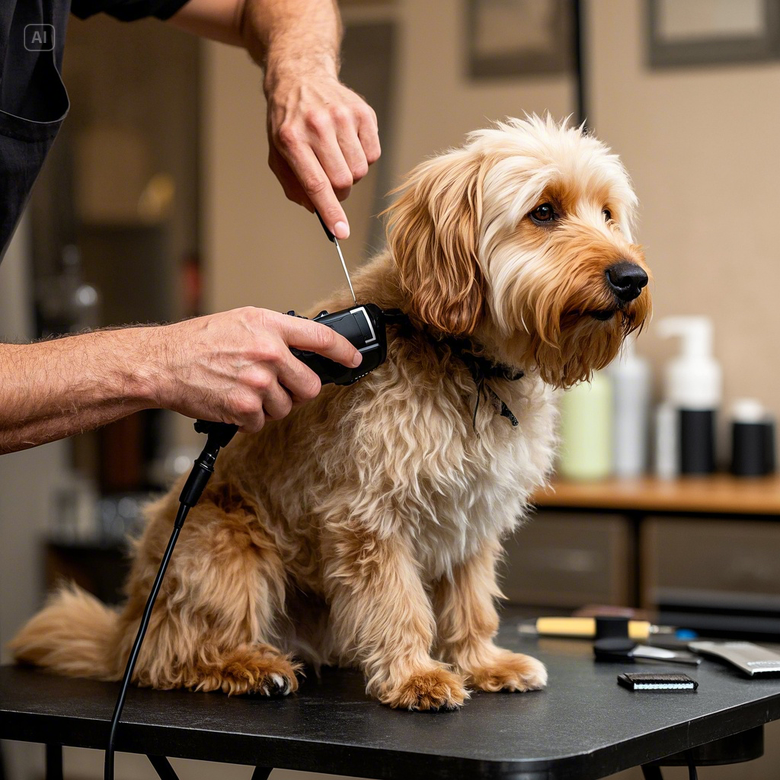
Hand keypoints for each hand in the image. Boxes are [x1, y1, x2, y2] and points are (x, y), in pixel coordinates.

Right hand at [150, 307, 361, 431]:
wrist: (163, 363)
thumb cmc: (199, 341)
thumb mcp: (242, 321)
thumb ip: (276, 332)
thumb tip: (304, 348)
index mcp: (270, 327)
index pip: (321, 338)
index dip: (343, 351)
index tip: (353, 359)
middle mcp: (269, 353)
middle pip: (310, 385)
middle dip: (299, 391)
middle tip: (281, 387)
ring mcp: (258, 382)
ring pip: (286, 407)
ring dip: (270, 406)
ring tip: (245, 390)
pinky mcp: (245, 407)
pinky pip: (261, 423)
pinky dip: (249, 419)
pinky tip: (233, 402)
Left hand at [265, 70, 380, 238]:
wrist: (301, 76)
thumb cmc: (289, 121)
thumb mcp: (277, 152)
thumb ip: (293, 185)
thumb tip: (316, 210)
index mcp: (291, 139)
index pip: (316, 184)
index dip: (330, 212)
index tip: (341, 232)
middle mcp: (317, 125)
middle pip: (343, 182)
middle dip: (339, 193)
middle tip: (330, 183)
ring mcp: (343, 116)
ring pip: (360, 171)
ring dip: (350, 174)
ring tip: (337, 157)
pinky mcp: (363, 112)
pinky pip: (373, 155)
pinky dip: (363, 158)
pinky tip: (348, 144)